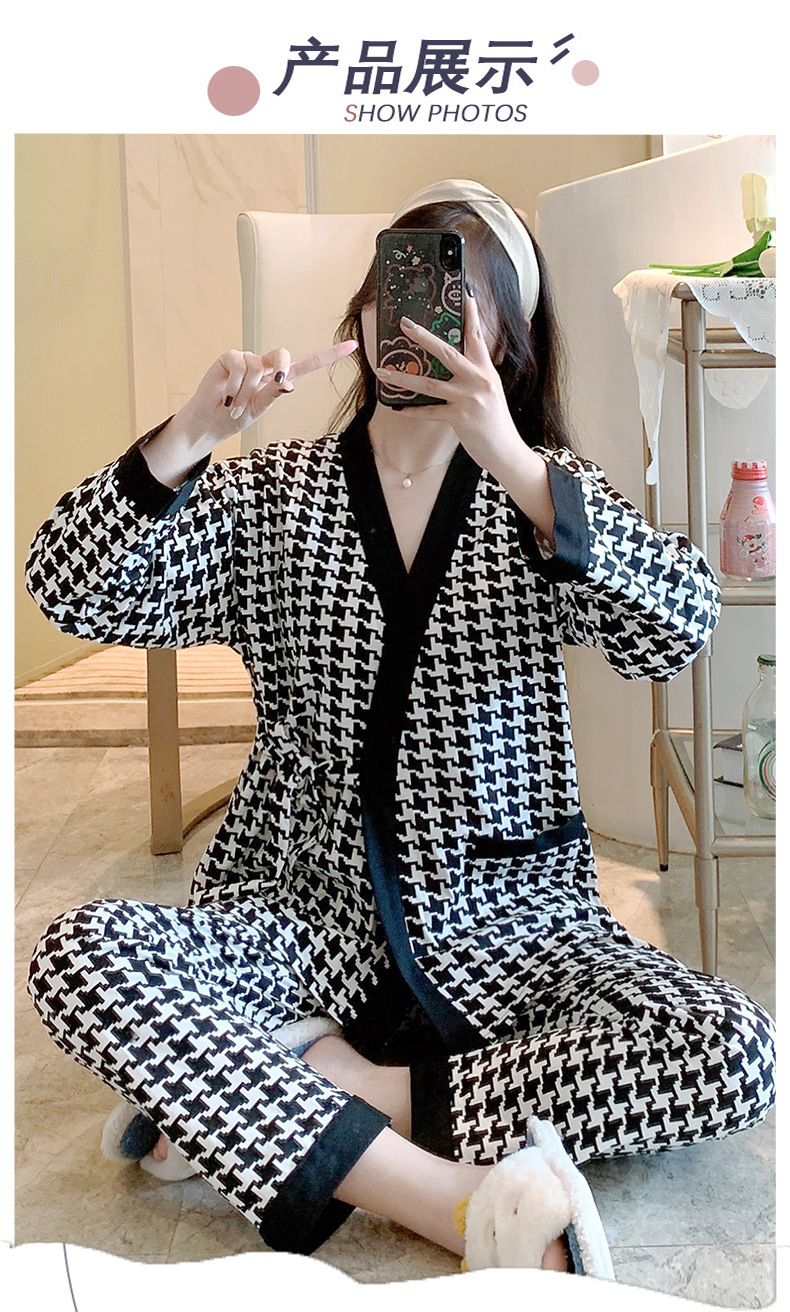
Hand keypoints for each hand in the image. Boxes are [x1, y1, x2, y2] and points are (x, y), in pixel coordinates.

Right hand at [143, 340, 356, 487]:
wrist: (209, 421)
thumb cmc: (236, 417)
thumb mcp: (259, 410)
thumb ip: (273, 395)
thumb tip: (289, 383)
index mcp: (280, 379)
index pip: (308, 364)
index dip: (329, 356)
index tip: (353, 347)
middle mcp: (266, 366)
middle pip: (282, 354)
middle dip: (281, 366)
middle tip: (277, 381)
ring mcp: (247, 360)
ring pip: (256, 368)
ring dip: (245, 393)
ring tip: (235, 407)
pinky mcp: (229, 358)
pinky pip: (238, 364)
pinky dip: (233, 385)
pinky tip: (226, 397)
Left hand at [373, 292, 517, 467]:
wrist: (505, 450)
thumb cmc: (495, 421)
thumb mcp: (490, 391)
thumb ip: (475, 374)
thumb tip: (456, 361)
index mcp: (486, 370)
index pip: (477, 337)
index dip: (472, 315)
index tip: (465, 295)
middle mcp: (478, 380)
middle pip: (447, 353)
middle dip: (424, 338)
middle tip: (406, 325)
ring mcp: (468, 399)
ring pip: (430, 384)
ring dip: (403, 378)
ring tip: (382, 371)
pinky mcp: (460, 418)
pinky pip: (429, 412)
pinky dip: (412, 411)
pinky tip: (397, 408)